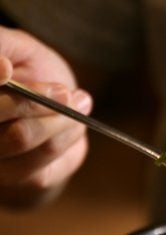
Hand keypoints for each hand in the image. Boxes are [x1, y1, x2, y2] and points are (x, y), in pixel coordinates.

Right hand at [0, 26, 91, 208]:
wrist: (54, 114)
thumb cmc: (31, 74)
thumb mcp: (19, 49)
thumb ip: (3, 45)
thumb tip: (2, 65)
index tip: (8, 68)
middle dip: (39, 99)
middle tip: (66, 92)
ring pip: (22, 136)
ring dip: (60, 118)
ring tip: (79, 103)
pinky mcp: (15, 179)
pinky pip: (45, 154)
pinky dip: (68, 134)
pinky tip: (76, 123)